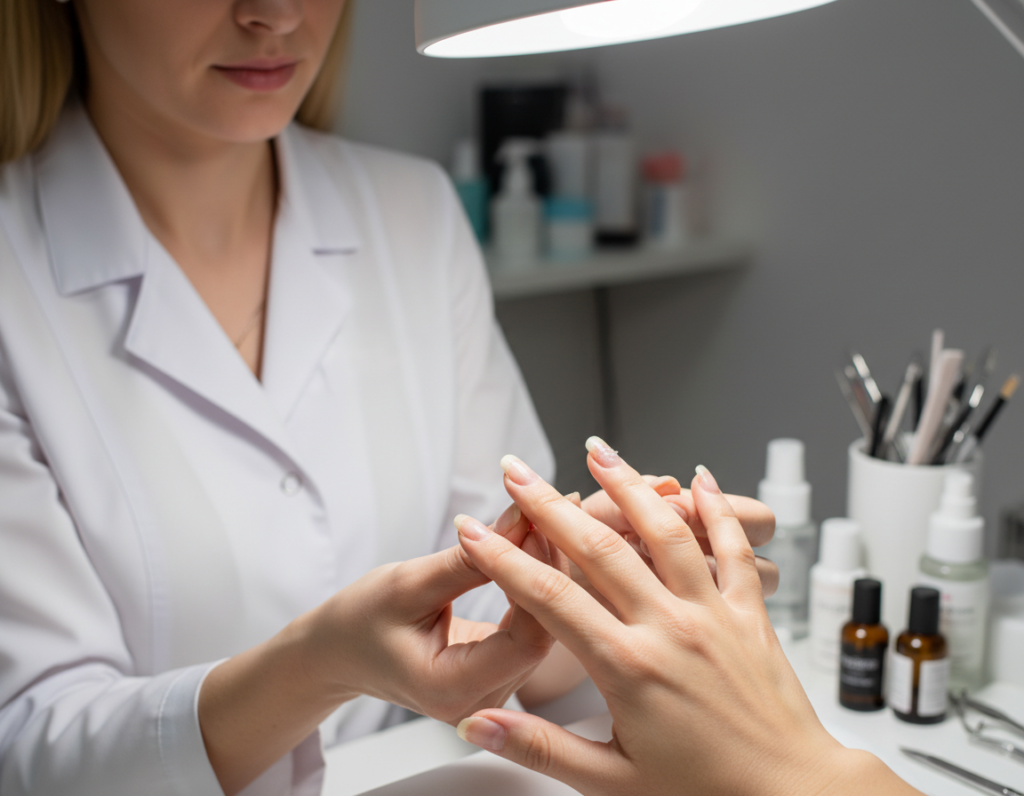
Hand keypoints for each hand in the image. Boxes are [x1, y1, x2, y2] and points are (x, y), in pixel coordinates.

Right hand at [298, 504, 553, 724]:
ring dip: (550, 566)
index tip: (537, 522)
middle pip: (544, 631)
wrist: (337, 652)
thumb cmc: (360, 621)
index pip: (525, 637)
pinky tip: (544, 540)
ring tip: (558, 513)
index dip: (539, 576)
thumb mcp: (407, 583)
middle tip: (560, 505)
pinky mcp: (502, 670)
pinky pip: (534, 623)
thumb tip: (520, 522)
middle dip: (552, 564)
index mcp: (454, 689)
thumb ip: (466, 561)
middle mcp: (483, 702)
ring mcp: (496, 691)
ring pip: (546, 626)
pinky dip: (539, 580)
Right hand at [452, 441, 918, 795]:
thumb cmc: (707, 794)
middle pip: (598, 547)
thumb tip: (478, 725)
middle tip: (517, 470)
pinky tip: (697, 478)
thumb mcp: (611, 782)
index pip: (549, 598)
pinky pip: (733, 550)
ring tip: (596, 450)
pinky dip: (715, 510)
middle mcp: (670, 629)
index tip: (473, 529)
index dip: (503, 559)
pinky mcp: (750, 614)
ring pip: (665, 532)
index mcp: (628, 668)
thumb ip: (540, 747)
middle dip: (549, 503)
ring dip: (628, 485)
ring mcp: (713, 614)